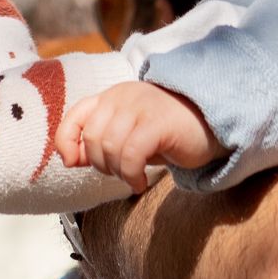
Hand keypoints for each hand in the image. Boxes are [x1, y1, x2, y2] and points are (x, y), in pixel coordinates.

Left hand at [56, 81, 222, 192]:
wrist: (211, 125)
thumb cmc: (167, 133)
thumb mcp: (128, 135)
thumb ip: (100, 142)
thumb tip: (69, 158)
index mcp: (112, 96)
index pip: (75, 115)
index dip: (66, 142)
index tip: (74, 163)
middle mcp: (123, 97)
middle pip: (91, 138)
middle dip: (100, 165)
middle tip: (120, 173)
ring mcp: (141, 107)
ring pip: (109, 148)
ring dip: (118, 172)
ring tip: (133, 178)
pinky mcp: (158, 123)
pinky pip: (131, 154)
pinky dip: (131, 175)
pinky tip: (141, 182)